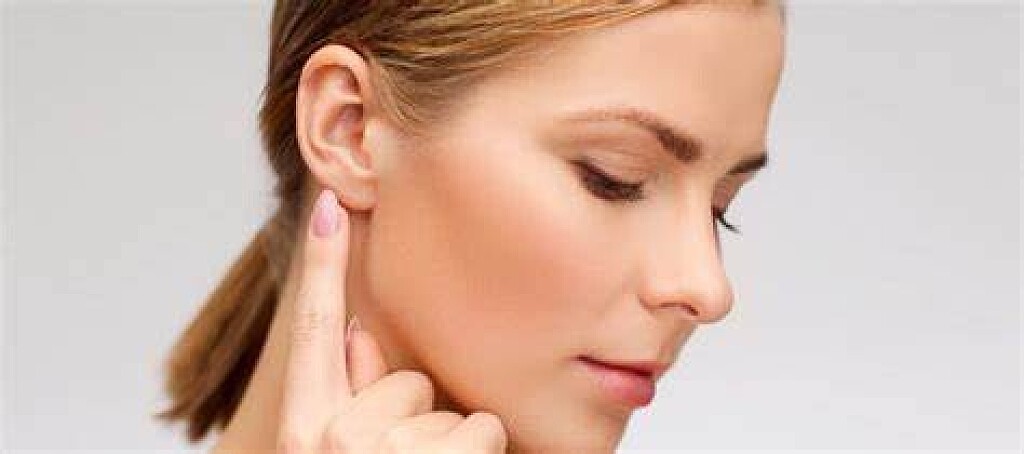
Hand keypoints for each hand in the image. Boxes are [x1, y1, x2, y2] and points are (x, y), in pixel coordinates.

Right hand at [277, 188, 508, 453]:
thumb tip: (358, 335)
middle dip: (420, 419)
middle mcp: (336, 438)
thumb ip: (348, 401)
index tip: (331, 206)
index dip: (321, 264)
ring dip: (453, 446)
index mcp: (302, 431)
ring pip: (452, 409)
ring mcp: (386, 452)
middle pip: (408, 379)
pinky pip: (486, 427)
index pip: (313, 329)